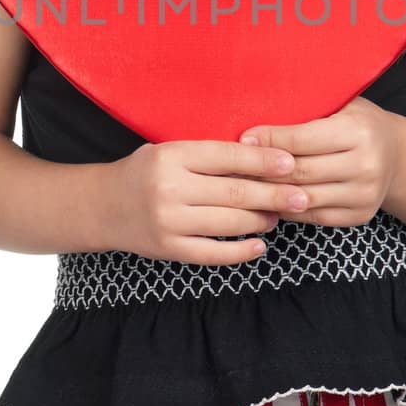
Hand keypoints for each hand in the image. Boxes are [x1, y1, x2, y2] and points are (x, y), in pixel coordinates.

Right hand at [107, 137, 308, 265]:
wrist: (103, 206)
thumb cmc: (145, 172)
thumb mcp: (171, 152)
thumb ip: (209, 156)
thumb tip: (264, 161)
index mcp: (171, 156)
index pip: (227, 156)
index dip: (262, 161)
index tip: (290, 165)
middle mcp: (169, 188)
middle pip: (234, 192)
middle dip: (274, 195)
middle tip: (302, 197)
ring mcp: (169, 222)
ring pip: (229, 222)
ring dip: (261, 220)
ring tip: (278, 216)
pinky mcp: (169, 249)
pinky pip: (213, 253)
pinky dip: (240, 251)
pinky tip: (259, 245)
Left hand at [240, 96, 396, 227]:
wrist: (396, 155)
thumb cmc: (356, 122)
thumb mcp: (340, 104)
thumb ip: (306, 108)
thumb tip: (254, 106)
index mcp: (359, 131)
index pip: (302, 139)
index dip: (269, 140)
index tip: (242, 138)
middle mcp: (366, 165)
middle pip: (300, 172)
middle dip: (262, 170)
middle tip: (233, 166)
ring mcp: (365, 195)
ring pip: (303, 198)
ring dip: (269, 194)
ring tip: (241, 185)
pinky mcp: (359, 216)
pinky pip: (312, 216)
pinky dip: (285, 210)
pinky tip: (264, 201)